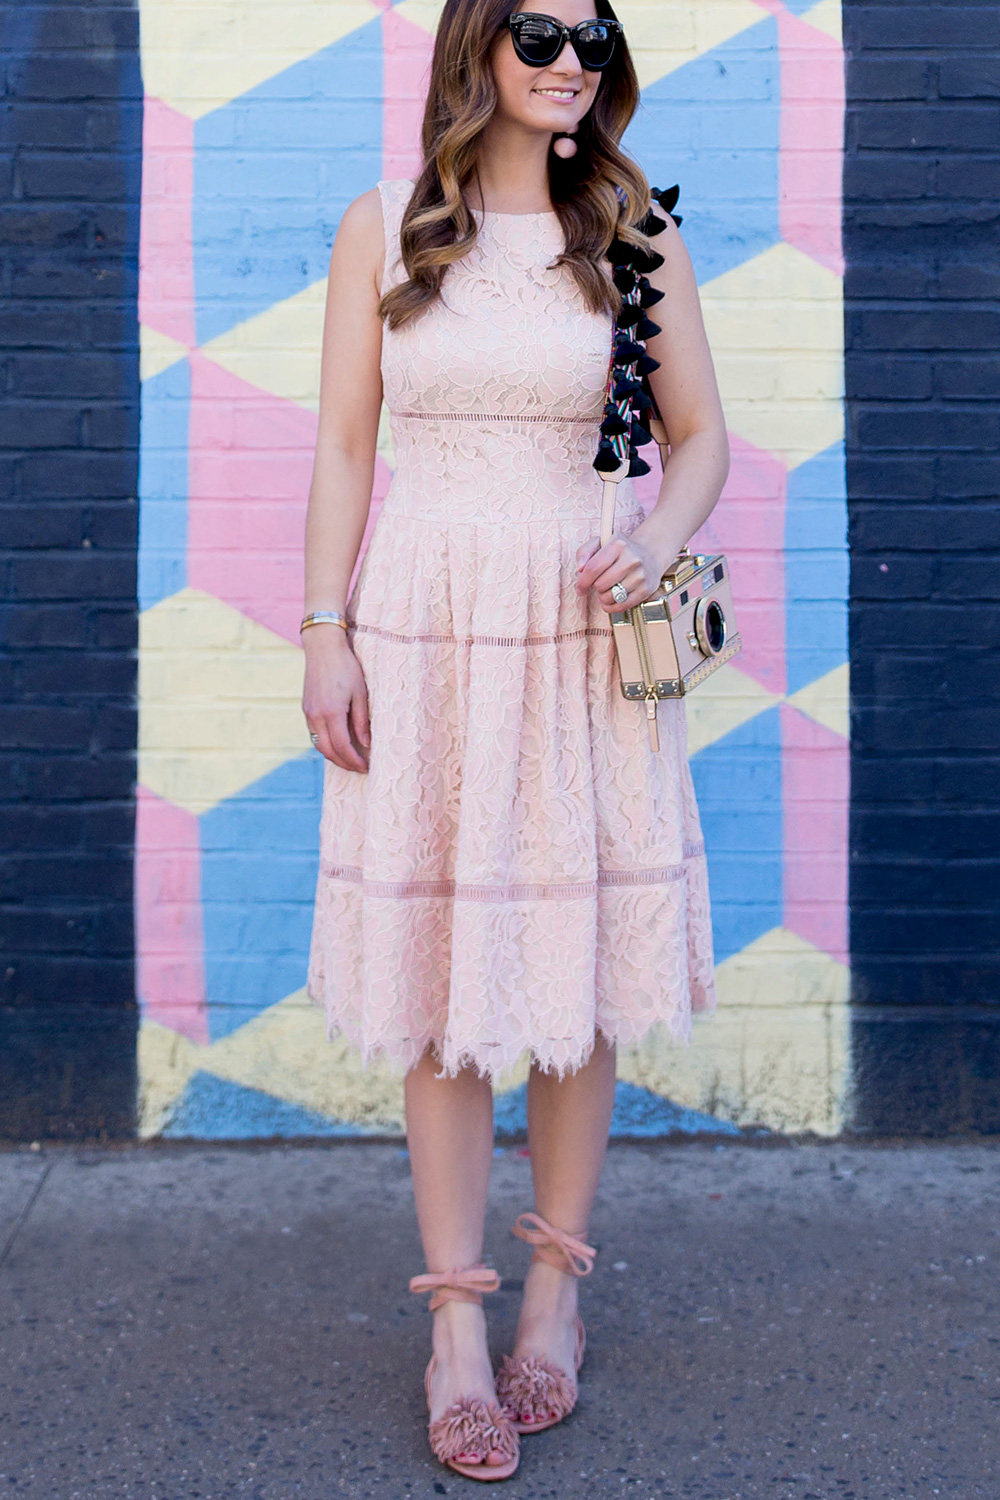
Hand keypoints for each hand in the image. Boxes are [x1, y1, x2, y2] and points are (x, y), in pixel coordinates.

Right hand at [302, 631, 369, 772]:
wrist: (322, 647)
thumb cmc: (346, 667)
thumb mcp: (360, 693)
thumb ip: (362, 721)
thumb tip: (366, 744)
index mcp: (332, 713)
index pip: (343, 747)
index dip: (354, 761)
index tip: (366, 768)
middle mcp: (316, 716)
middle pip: (328, 751)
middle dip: (344, 764)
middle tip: (359, 769)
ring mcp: (308, 713)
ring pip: (319, 744)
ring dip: (334, 756)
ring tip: (349, 760)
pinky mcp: (306, 708)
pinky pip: (314, 734)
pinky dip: (326, 744)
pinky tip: (337, 744)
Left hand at [575, 531, 663, 612]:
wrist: (649, 554)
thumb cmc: (620, 551)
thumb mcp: (601, 542)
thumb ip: (585, 552)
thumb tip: (580, 568)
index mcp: (618, 545)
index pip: (593, 568)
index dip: (582, 581)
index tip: (579, 588)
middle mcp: (632, 559)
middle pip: (600, 584)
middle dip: (595, 587)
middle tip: (599, 583)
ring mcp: (640, 575)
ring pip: (610, 597)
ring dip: (603, 597)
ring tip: (608, 589)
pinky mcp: (646, 589)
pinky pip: (621, 606)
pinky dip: (612, 607)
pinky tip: (611, 600)